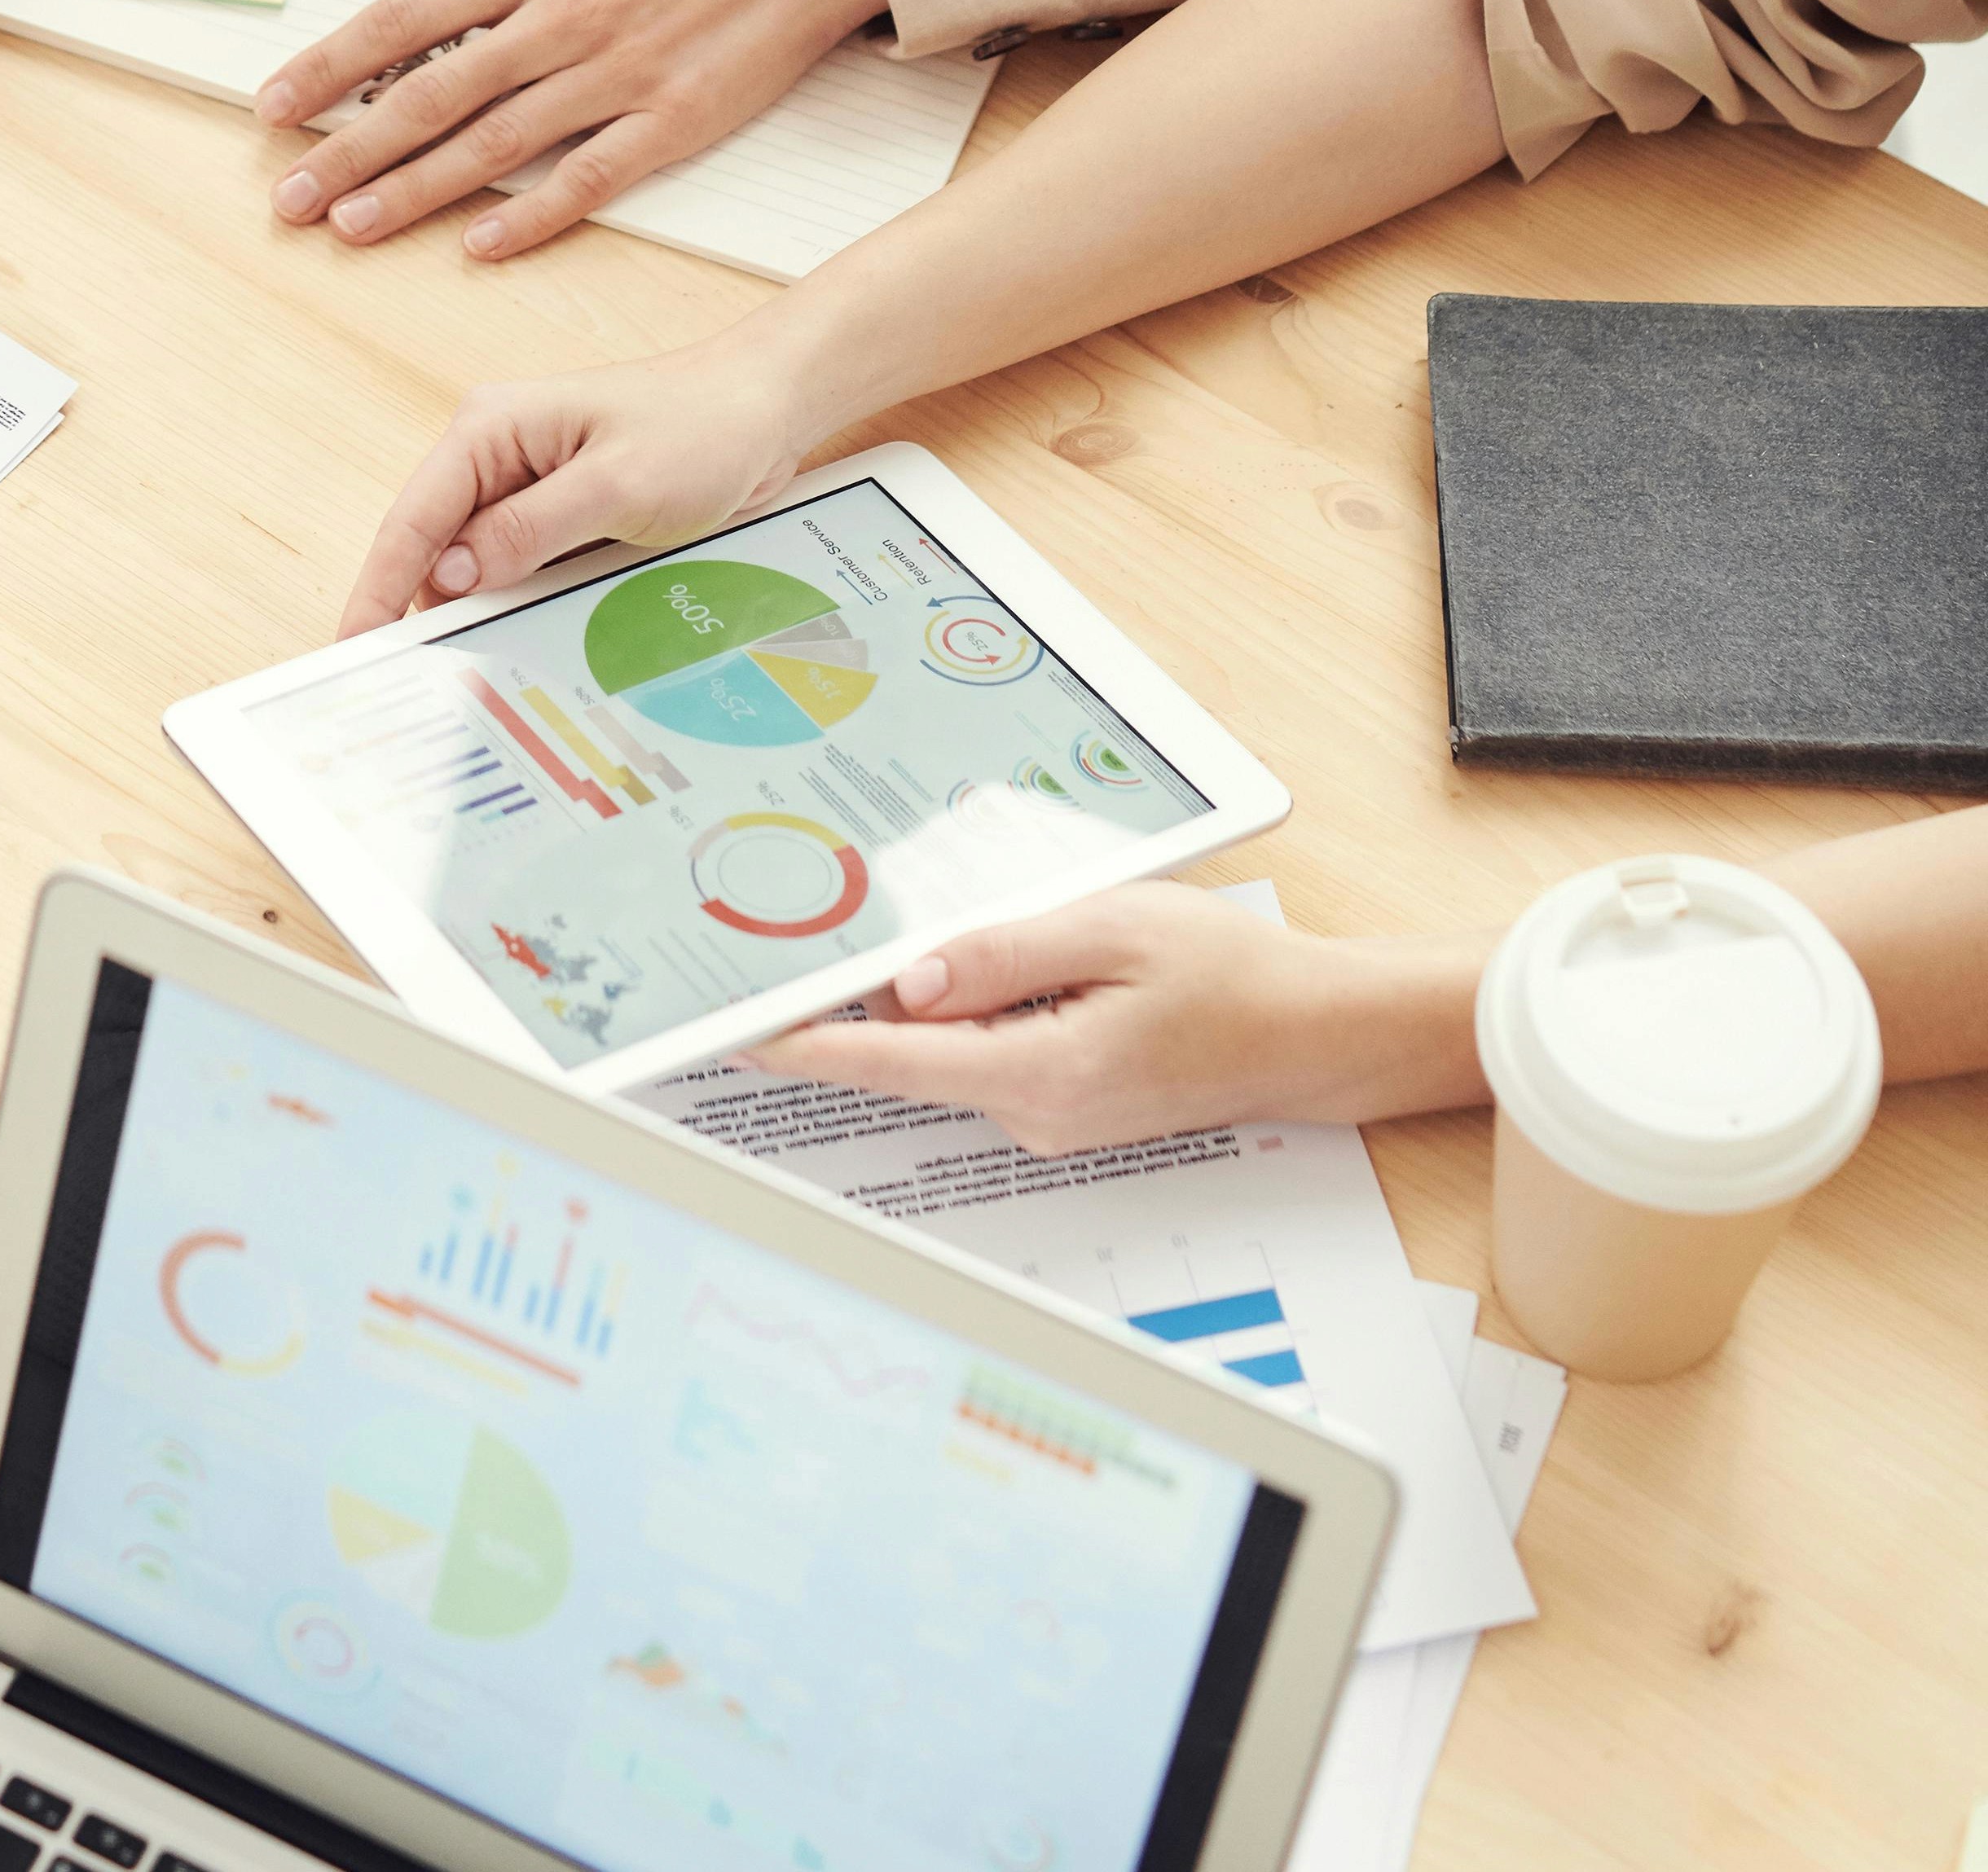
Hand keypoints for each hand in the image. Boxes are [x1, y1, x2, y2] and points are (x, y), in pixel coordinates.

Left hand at [254, 0, 886, 255]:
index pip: (405, 22)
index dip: (332, 69)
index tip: (277, 108)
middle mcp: (562, 21)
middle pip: (432, 95)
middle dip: (350, 152)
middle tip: (289, 199)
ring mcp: (615, 76)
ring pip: (495, 145)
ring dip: (416, 191)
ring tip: (351, 228)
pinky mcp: (670, 122)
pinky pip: (587, 178)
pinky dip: (531, 216)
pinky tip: (478, 246)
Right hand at [342, 333, 818, 634]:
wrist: (767, 410)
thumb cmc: (702, 424)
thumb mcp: (616, 487)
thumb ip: (529, 531)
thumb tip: (454, 575)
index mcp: (491, 428)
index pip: (414, 517)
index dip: (379, 587)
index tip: (356, 643)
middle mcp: (498, 455)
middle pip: (434, 547)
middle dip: (422, 609)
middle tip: (412, 679)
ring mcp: (528, 487)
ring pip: (476, 565)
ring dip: (477, 612)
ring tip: (469, 669)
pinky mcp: (559, 514)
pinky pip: (519, 568)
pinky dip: (516, 604)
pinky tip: (521, 639)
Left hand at [749, 887, 1492, 1155]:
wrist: (1315, 1033)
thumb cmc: (1232, 976)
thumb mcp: (1113, 932)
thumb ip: (1002, 955)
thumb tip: (907, 980)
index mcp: (1042, 1075)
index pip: (891, 1062)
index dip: (806, 1043)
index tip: (734, 1031)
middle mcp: (1034, 1112)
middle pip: (910, 1056)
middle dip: (854, 1005)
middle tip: (790, 946)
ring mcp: (1047, 1116)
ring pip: (950, 1051)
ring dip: (927, 1000)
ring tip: (923, 938)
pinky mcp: (1061, 1101)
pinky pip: (989, 1053)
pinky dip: (971, 1013)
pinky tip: (994, 967)